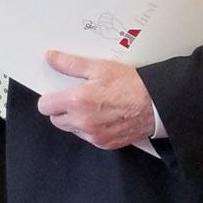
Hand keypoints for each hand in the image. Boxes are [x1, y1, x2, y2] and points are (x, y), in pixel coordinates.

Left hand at [36, 50, 156, 149]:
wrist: (156, 105)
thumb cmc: (131, 85)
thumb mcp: (100, 67)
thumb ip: (71, 64)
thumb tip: (51, 58)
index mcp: (78, 102)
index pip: (45, 106)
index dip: (50, 98)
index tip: (58, 93)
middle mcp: (83, 122)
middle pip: (55, 120)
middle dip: (62, 109)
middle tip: (78, 97)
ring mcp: (94, 136)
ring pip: (71, 129)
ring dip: (76, 120)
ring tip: (94, 106)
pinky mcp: (104, 144)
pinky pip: (88, 137)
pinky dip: (91, 128)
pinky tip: (104, 116)